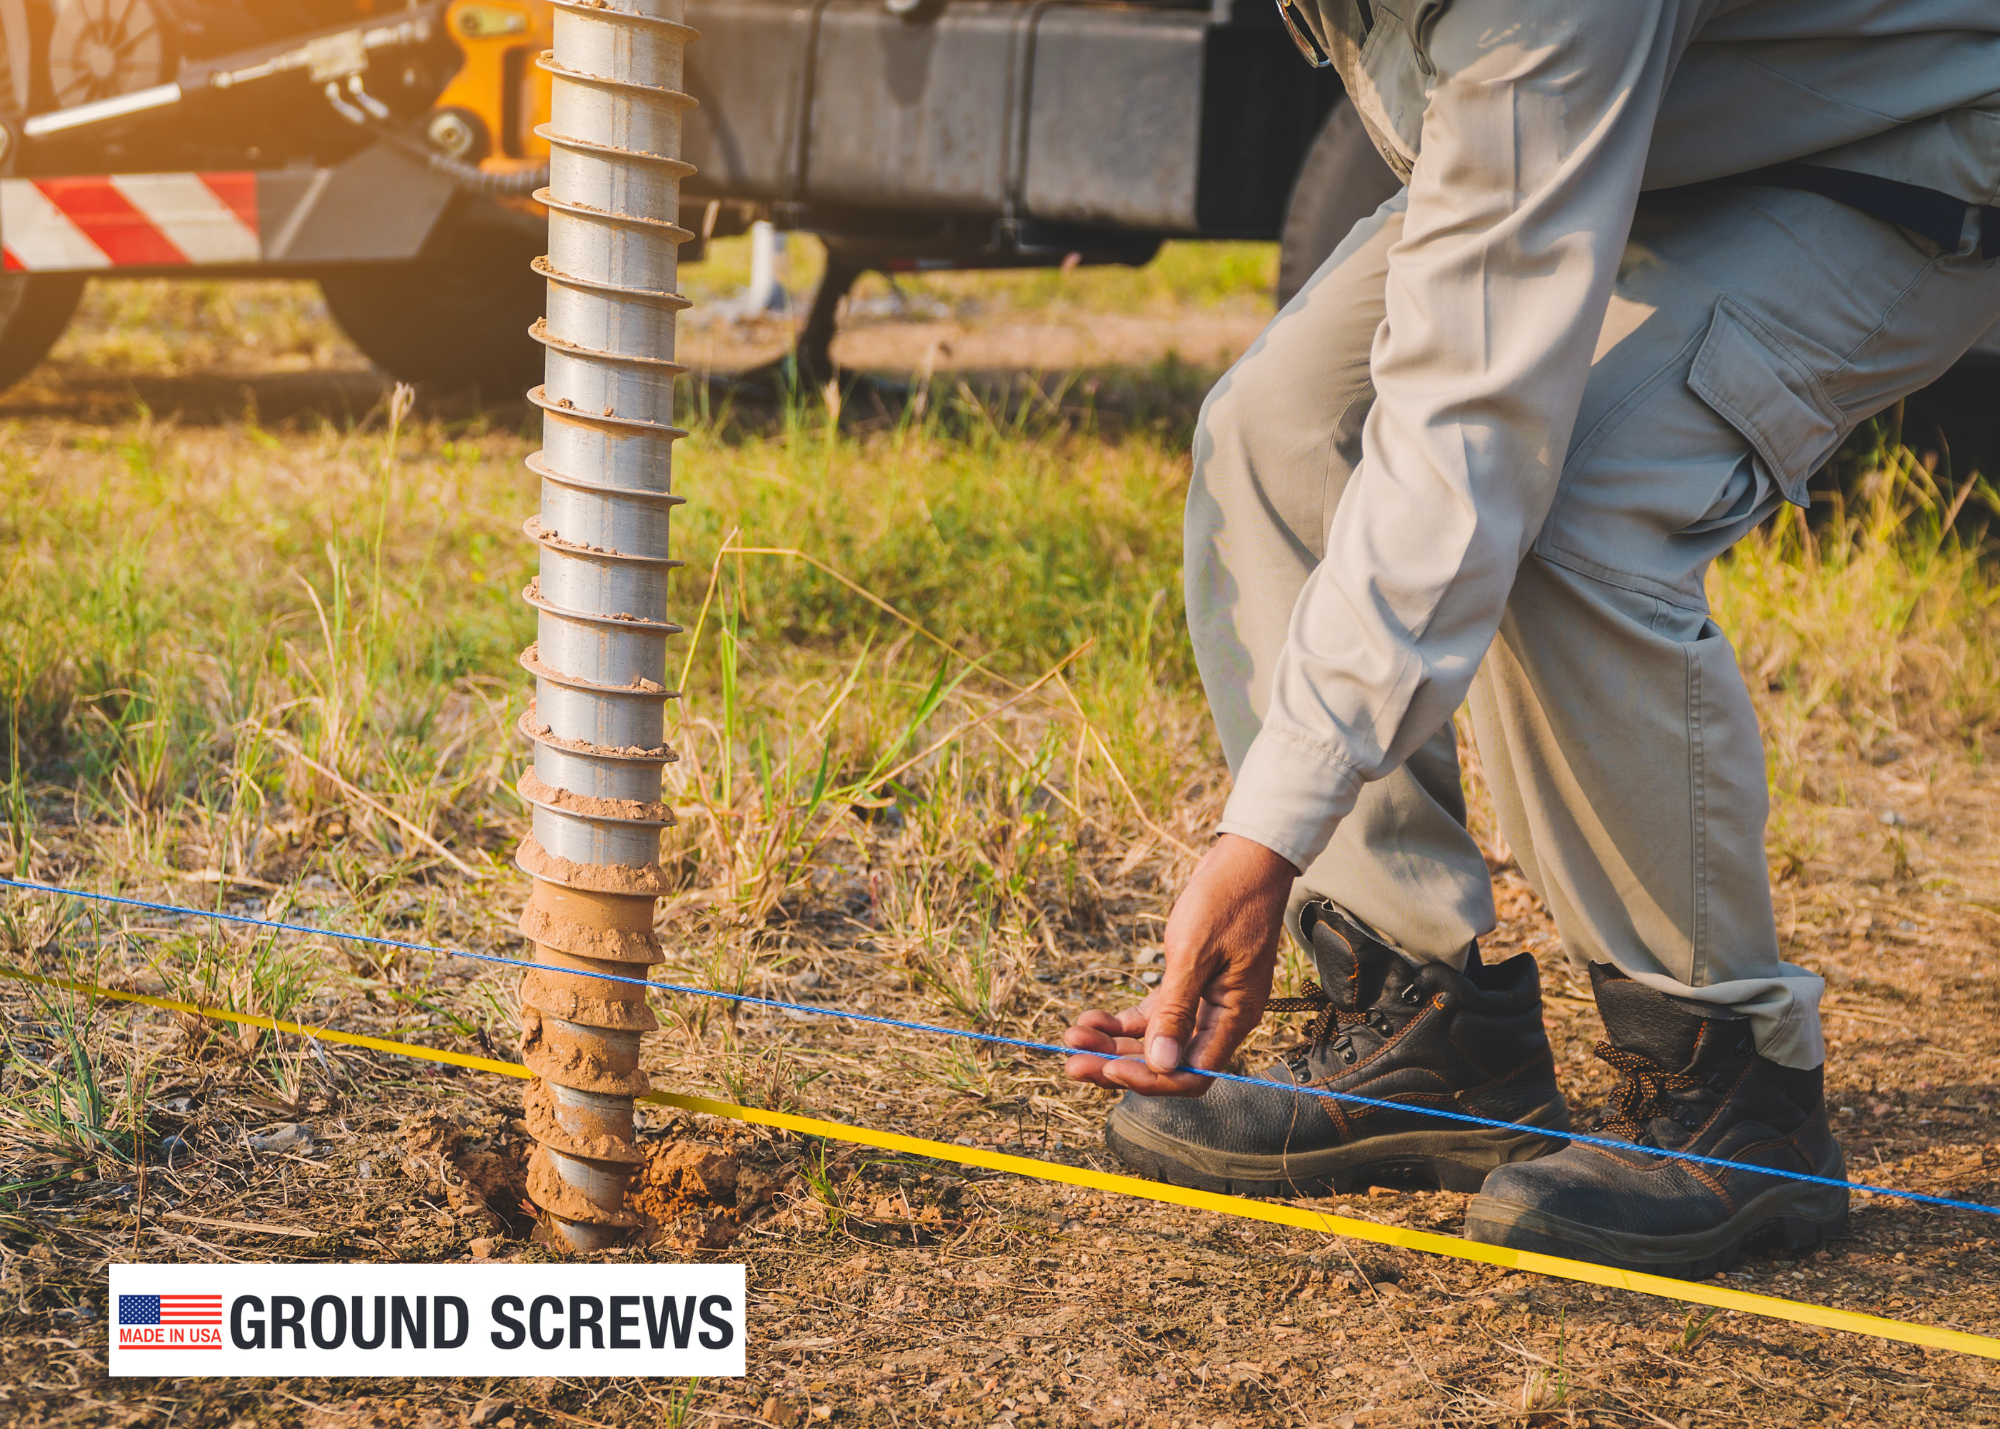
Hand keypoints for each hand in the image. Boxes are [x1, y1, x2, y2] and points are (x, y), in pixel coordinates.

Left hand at [1062, 833, 1298, 1096]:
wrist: (1244, 862)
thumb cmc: (1226, 901)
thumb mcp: (1194, 953)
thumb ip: (1177, 1010)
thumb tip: (1161, 1064)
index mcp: (1232, 1018)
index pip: (1191, 1074)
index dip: (1150, 1079)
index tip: (1109, 1070)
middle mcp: (1219, 1019)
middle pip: (1166, 1062)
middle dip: (1117, 1064)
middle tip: (1071, 1063)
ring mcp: (1203, 1004)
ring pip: (1153, 1040)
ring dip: (1112, 1043)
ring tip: (1072, 1037)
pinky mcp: (1187, 986)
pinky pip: (1152, 1016)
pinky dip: (1122, 1020)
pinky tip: (1091, 1018)